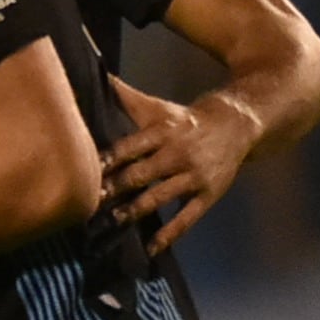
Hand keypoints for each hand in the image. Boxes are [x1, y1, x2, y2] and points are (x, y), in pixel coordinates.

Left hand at [102, 80, 259, 248]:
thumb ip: (123, 95)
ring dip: (135, 210)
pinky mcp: (208, 195)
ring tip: (112, 221)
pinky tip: (151, 249)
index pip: (129, 147)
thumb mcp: (157, 106)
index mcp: (163, 131)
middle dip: (114, 189)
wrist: (238, 124)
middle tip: (88, 202)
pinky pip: (187, 219)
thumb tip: (94, 70)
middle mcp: (178, 154)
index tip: (82, 172)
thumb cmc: (186, 118)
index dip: (106, 161)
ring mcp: (194, 176)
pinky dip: (169, 236)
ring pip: (160, 196)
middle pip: (140, 174)